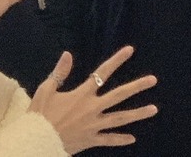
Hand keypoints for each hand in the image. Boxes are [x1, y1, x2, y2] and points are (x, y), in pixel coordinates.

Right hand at [29, 47, 157, 151]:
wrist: (37, 141)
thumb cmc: (40, 115)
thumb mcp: (46, 90)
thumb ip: (60, 73)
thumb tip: (68, 54)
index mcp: (83, 94)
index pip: (102, 73)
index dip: (117, 60)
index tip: (130, 50)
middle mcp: (93, 108)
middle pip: (120, 95)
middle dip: (137, 87)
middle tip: (153, 80)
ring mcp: (94, 125)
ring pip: (120, 118)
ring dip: (138, 113)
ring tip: (154, 109)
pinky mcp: (91, 140)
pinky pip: (109, 140)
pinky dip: (121, 139)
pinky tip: (133, 138)